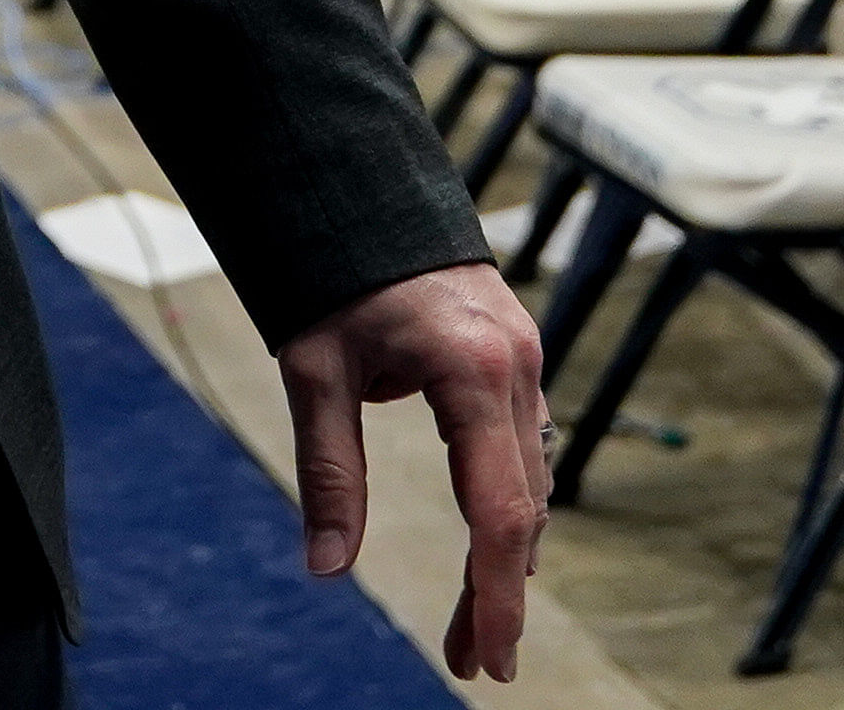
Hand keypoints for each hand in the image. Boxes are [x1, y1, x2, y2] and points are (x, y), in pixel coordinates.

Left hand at [274, 257, 549, 673]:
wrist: (360, 183)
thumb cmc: (332, 272)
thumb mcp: (314, 371)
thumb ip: (327, 470)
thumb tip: (325, 566)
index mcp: (475, 369)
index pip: (498, 512)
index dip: (494, 595)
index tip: (486, 658)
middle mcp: (518, 366)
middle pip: (523, 508)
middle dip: (498, 591)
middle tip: (472, 660)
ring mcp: (526, 358)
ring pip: (529, 480)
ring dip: (505, 552)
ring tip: (471, 622)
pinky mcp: (517, 354)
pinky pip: (523, 446)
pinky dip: (507, 501)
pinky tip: (488, 545)